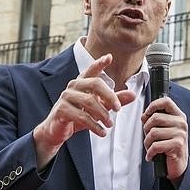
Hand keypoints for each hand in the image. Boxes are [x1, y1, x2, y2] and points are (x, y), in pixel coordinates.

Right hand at [33, 54, 135, 169]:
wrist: (56, 131)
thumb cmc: (78, 116)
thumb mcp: (99, 108)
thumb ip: (114, 101)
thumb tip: (133, 94)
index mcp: (82, 82)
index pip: (91, 69)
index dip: (100, 63)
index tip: (109, 57)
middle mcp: (73, 86)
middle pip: (95, 84)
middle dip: (110, 96)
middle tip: (119, 109)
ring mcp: (66, 97)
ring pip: (89, 102)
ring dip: (103, 114)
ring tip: (110, 124)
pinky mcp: (62, 110)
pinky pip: (82, 116)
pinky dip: (94, 126)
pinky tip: (102, 132)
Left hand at [141, 97, 187, 185]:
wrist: (179, 165)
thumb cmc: (170, 146)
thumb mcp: (165, 130)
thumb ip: (156, 120)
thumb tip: (144, 116)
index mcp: (179, 116)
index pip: (166, 101)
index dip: (153, 105)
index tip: (146, 114)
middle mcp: (181, 123)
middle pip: (155, 117)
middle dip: (146, 129)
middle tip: (148, 137)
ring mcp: (180, 134)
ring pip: (153, 132)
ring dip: (147, 143)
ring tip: (150, 148)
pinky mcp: (178, 145)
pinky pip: (156, 145)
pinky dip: (150, 152)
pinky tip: (151, 155)